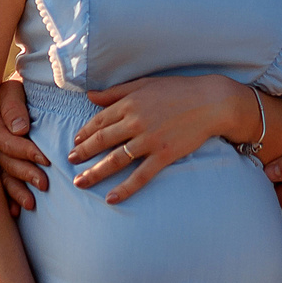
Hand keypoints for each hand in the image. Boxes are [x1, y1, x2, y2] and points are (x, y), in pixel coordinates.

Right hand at [0, 79, 49, 210]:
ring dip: (16, 191)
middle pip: (4, 161)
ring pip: (1, 175)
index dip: (25, 150)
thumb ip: (14, 106)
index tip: (46, 158)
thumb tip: (20, 130)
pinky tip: (14, 212)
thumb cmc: (19, 89)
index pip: (5, 140)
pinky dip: (7, 198)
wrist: (14, 92)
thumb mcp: (14, 89)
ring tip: (31, 204)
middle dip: (25, 173)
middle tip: (44, 184)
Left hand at [71, 74, 241, 203]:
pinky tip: (111, 198)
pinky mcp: (163, 155)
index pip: (99, 121)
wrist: (211, 102)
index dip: (85, 132)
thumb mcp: (144, 84)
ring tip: (80, 182)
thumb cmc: (179, 90)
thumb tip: (90, 96)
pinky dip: (124, 188)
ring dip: (94, 172)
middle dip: (82, 153)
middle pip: (101, 141)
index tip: (76, 141)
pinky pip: (140, 176)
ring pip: (114, 160)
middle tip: (70, 162)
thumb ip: (116, 92)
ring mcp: (148, 140)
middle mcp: (135, 122)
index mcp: (129, 104)